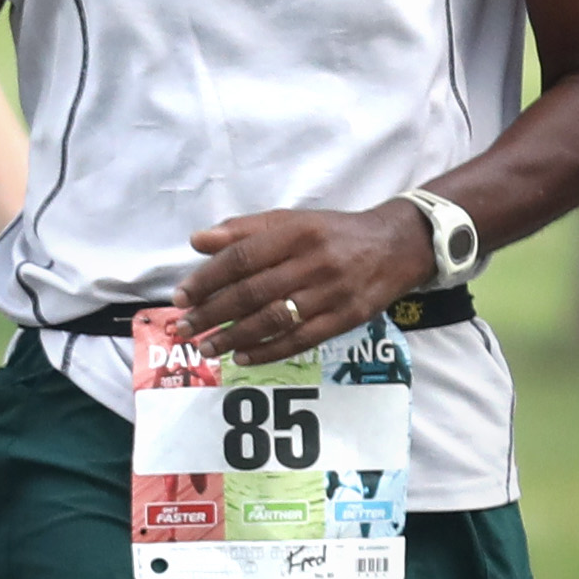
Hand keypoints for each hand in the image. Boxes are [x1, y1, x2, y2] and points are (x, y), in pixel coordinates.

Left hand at [173, 199, 436, 365]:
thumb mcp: (292, 220)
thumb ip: (244, 230)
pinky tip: (243, 358)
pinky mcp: (346, 318)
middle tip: (184, 329)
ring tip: (207, 347)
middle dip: (212, 313)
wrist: (396, 246)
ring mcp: (331, 293)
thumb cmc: (333, 233)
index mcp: (296, 232)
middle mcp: (313, 262)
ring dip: (235, 337)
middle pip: (253, 291)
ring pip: (274, 319)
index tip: (181, 297)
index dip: (207, 279)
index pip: (241, 258)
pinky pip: (301, 340)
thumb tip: (197, 241)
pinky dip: (269, 351)